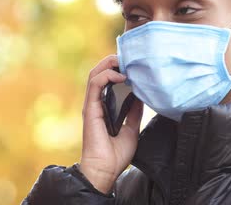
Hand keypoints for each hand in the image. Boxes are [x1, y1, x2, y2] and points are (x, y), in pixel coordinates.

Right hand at [79, 55, 143, 193]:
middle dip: (113, 62)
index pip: (107, 80)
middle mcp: (95, 103)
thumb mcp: (131, 130)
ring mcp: (91, 105)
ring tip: (123, 61)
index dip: (117, 69)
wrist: (105, 171)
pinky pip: (95, 84)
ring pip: (95, 74)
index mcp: (103, 108)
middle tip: (129, 58)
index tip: (133, 65)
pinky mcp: (90, 108)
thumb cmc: (115, 156)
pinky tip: (121, 76)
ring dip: (109, 64)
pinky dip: (107, 75)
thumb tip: (140, 97)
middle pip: (99, 73)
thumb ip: (133, 112)